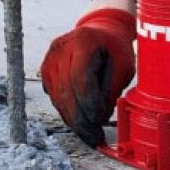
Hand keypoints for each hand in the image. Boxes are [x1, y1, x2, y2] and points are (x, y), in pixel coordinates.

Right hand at [38, 7, 135, 146]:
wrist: (101, 31)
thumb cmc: (115, 49)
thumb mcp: (124, 65)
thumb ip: (112, 89)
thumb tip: (99, 118)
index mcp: (83, 41)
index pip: (81, 78)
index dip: (90, 103)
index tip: (102, 121)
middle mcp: (61, 48)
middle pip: (66, 91)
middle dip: (81, 120)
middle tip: (95, 138)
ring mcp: (49, 59)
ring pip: (58, 98)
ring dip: (74, 120)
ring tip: (90, 135)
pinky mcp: (45, 70)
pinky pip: (54, 97)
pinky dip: (67, 112)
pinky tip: (81, 123)